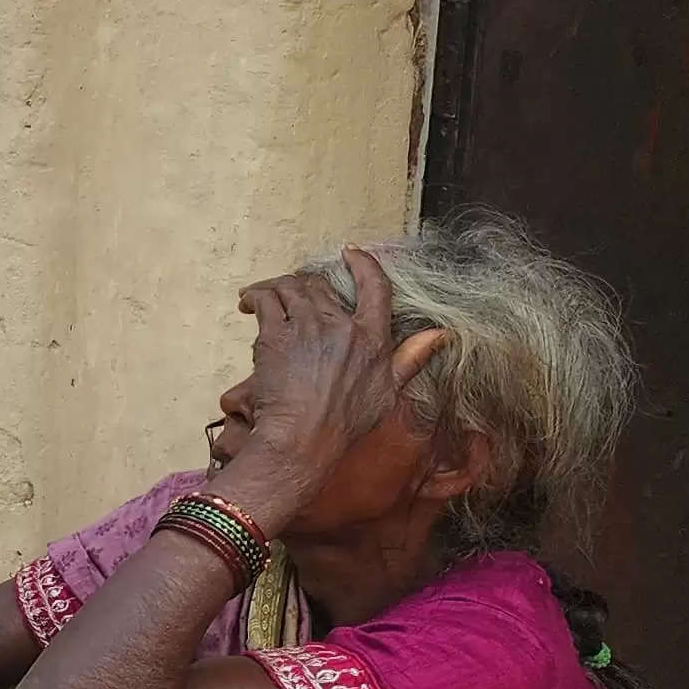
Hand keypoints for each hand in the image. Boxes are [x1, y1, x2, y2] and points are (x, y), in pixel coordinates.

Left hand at [218, 250, 447, 514]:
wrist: (304, 437)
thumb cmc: (346, 422)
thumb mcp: (388, 391)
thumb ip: (411, 358)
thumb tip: (441, 334)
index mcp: (372, 338)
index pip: (375, 287)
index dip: (363, 264)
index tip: (350, 252)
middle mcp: (340, 326)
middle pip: (321, 285)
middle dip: (305, 285)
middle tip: (291, 293)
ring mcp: (306, 327)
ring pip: (290, 288)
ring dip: (276, 287)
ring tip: (261, 297)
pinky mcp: (274, 335)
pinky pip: (265, 301)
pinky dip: (255, 297)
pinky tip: (248, 304)